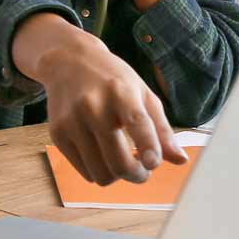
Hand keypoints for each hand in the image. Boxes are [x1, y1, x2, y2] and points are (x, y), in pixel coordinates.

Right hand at [38, 36, 184, 185]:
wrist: (67, 62)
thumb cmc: (112, 79)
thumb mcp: (142, 94)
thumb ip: (162, 129)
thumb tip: (181, 160)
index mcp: (121, 92)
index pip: (137, 121)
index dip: (148, 146)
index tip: (153, 164)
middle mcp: (93, 106)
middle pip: (118, 161)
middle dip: (137, 174)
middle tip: (142, 169)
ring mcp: (72, 121)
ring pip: (101, 173)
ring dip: (117, 175)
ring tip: (122, 161)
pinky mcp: (57, 133)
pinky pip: (84, 171)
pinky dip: (98, 170)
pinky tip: (103, 154)